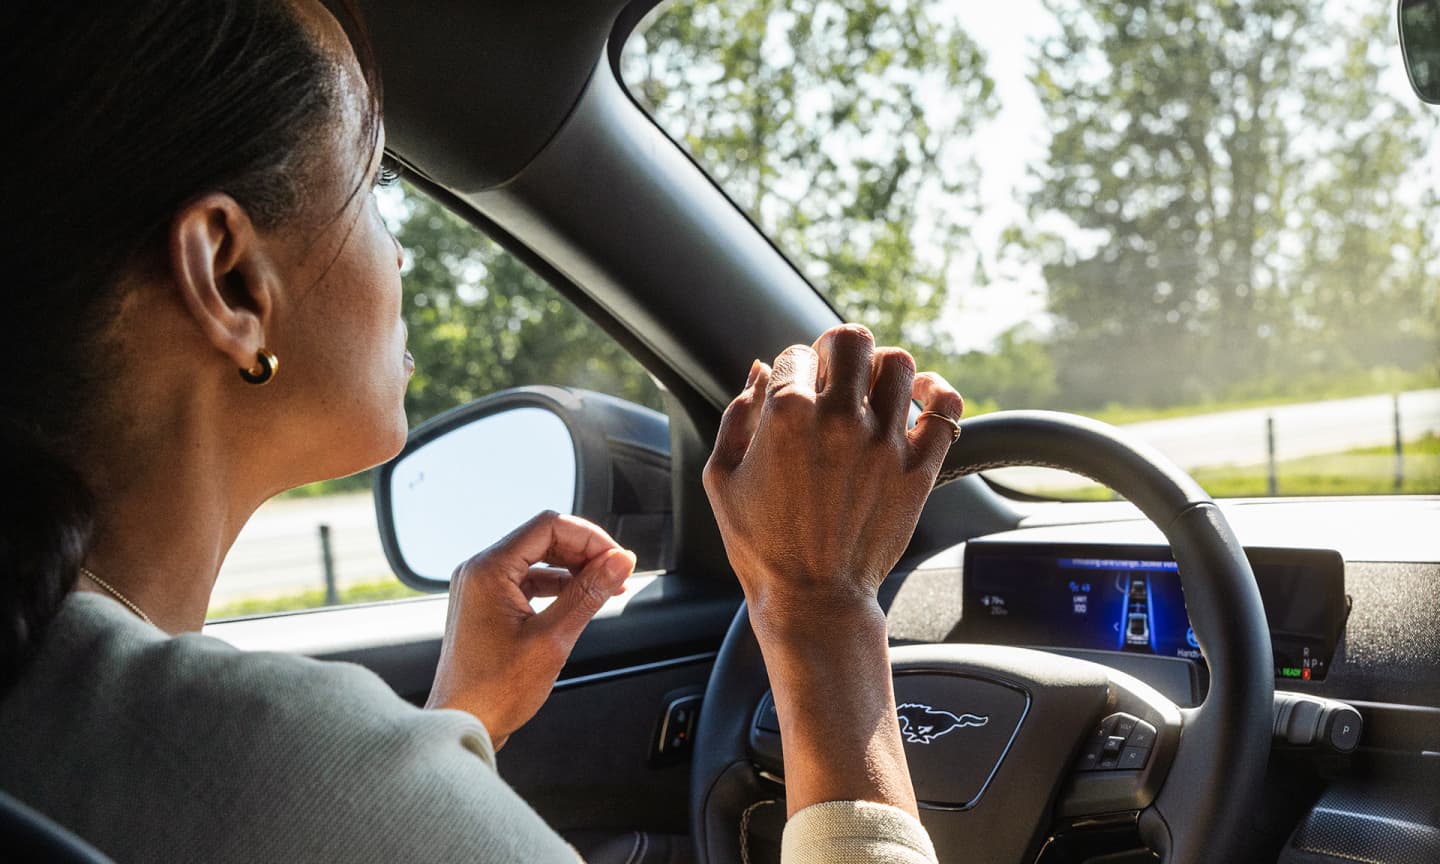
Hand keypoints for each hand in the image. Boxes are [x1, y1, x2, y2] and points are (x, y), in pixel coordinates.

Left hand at [426, 511, 635, 749]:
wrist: (461, 725)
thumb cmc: (494, 691)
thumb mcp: (553, 639)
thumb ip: (589, 594)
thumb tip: (620, 562)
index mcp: (488, 570)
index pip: (549, 526)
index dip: (591, 537)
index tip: (618, 559)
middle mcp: (479, 570)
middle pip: (544, 538)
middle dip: (585, 552)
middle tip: (617, 573)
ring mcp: (480, 587)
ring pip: (538, 558)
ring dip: (574, 569)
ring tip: (606, 588)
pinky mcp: (486, 605)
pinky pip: (527, 580)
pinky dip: (557, 586)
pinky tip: (580, 601)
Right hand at [702, 324, 963, 628]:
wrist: (813, 599)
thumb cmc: (760, 544)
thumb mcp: (722, 477)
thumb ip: (737, 414)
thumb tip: (759, 369)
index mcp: (787, 416)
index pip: (795, 354)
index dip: (789, 368)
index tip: (791, 391)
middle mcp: (840, 420)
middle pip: (852, 341)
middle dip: (836, 349)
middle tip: (832, 374)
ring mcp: (885, 443)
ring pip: (898, 363)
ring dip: (880, 368)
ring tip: (869, 389)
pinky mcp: (918, 468)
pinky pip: (945, 408)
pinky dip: (936, 392)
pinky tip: (919, 396)